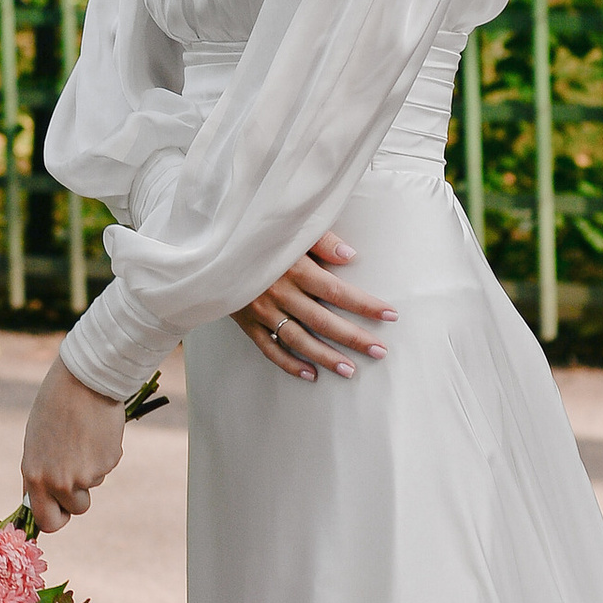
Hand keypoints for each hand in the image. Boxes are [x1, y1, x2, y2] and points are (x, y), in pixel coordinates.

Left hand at [20, 357, 125, 533]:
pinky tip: (96, 430)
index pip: (46, 520)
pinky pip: (106, 466)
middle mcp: (58, 481)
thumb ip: (41, 472)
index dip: (57, 517)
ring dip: (92, 470)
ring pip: (93, 485)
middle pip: (76, 510)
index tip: (62, 509)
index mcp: (35, 475)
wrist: (84, 380)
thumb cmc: (56, 405)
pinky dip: (104, 452)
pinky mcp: (107, 463)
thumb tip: (46, 496)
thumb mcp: (37, 442)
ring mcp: (85, 475)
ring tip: (84, 438)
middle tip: (80, 478)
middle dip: (78, 500)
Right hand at [233, 232, 396, 382]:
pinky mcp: (247, 323)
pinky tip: (311, 375)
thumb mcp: (290, 227)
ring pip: (299, 340)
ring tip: (350, 371)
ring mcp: (262, 311)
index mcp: (294, 267)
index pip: (338, 292)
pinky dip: (290, 364)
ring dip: (326, 357)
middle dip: (354, 338)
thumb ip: (322, 240)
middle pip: (323, 321)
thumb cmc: (258, 233)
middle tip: (379, 351)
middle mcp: (279, 293)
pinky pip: (270, 349)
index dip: (365, 305)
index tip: (390, 315)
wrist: (212, 247)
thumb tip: (351, 256)